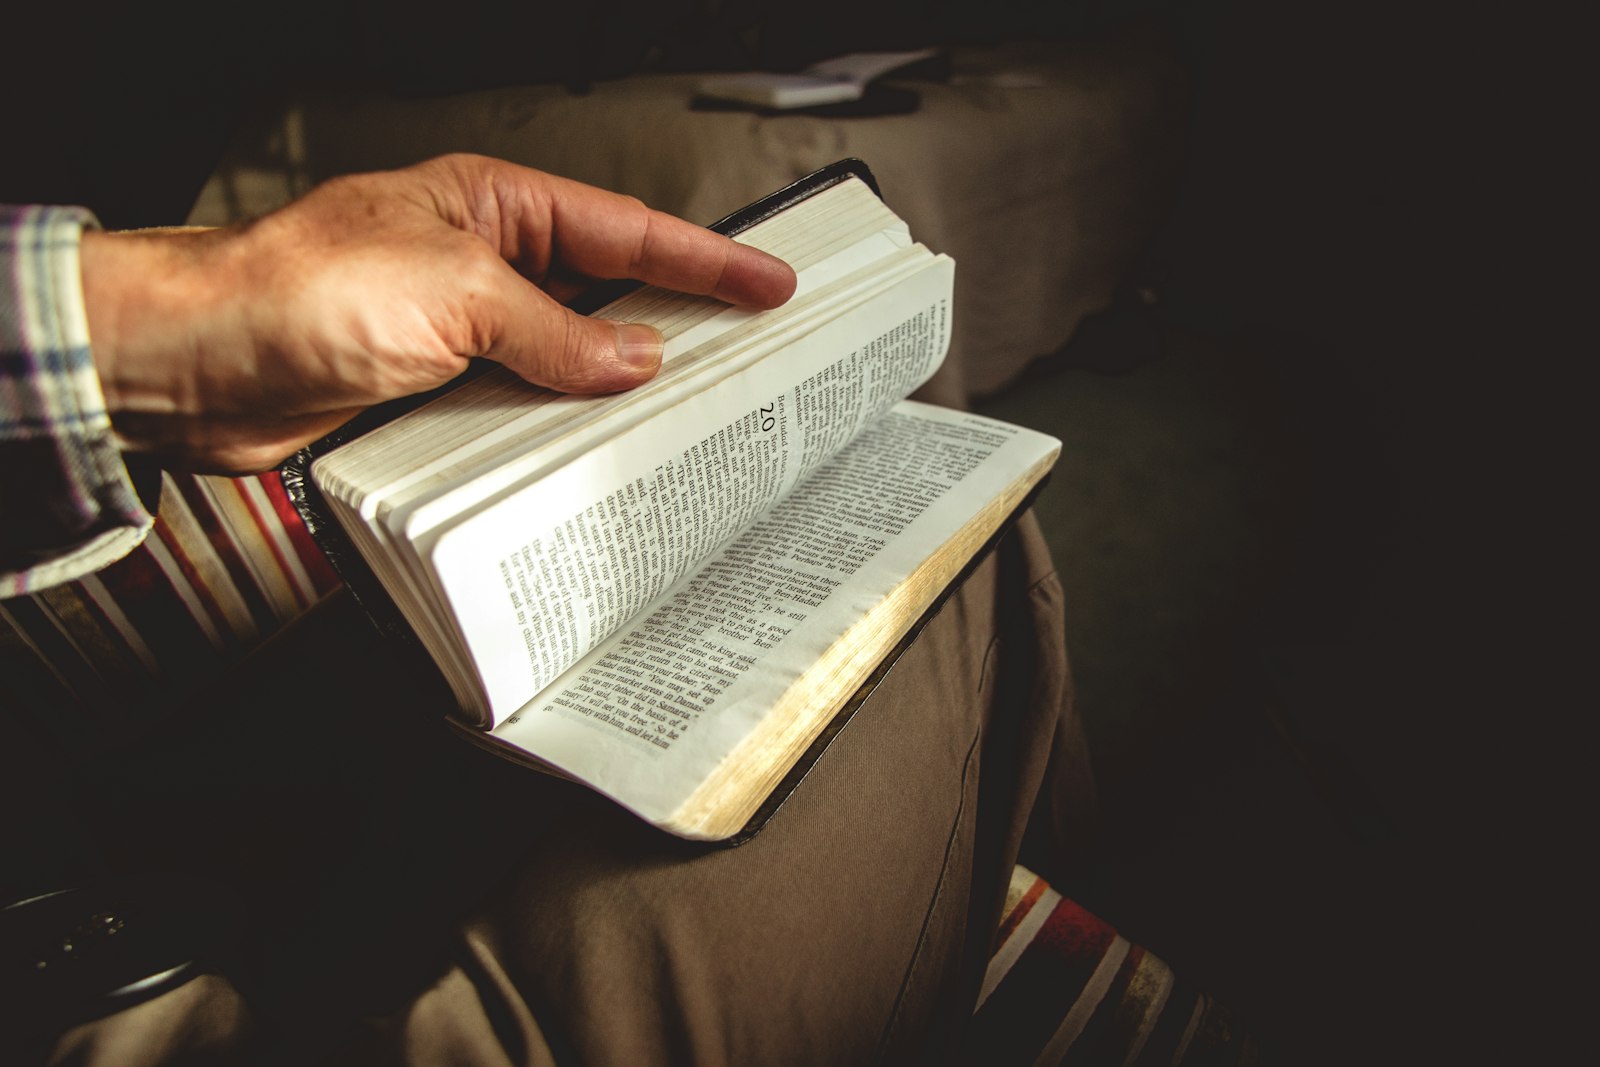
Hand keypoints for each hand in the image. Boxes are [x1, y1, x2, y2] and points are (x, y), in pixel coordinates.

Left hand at [79, 154, 796, 472]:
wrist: (193, 364)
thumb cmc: (296, 290)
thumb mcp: (455, 294)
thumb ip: (556, 332)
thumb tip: (633, 358)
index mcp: (491, 205)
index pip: (623, 230)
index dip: (706, 260)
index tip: (769, 282)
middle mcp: (480, 263)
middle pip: (604, 293)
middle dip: (677, 322)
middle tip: (750, 349)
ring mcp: (458, 329)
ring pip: (567, 359)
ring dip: (619, 387)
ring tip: (691, 409)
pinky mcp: (433, 389)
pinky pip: (521, 407)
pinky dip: (561, 429)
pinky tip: (596, 448)